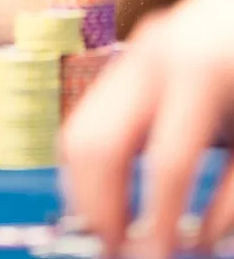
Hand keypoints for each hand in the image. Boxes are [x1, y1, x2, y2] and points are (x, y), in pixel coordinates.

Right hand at [60, 0, 233, 258]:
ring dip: (83, 190)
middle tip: (110, 248)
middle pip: (95, 144)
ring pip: (75, 131)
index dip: (160, 221)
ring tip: (101, 229)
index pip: (166, 163)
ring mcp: (130, 54)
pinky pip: (86, 119)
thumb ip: (232, 189)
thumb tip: (199, 240)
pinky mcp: (123, 60)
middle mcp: (152, 56)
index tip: (155, 258)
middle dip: (98, 208)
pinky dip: (88, 164)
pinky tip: (103, 193)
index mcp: (199, 72)